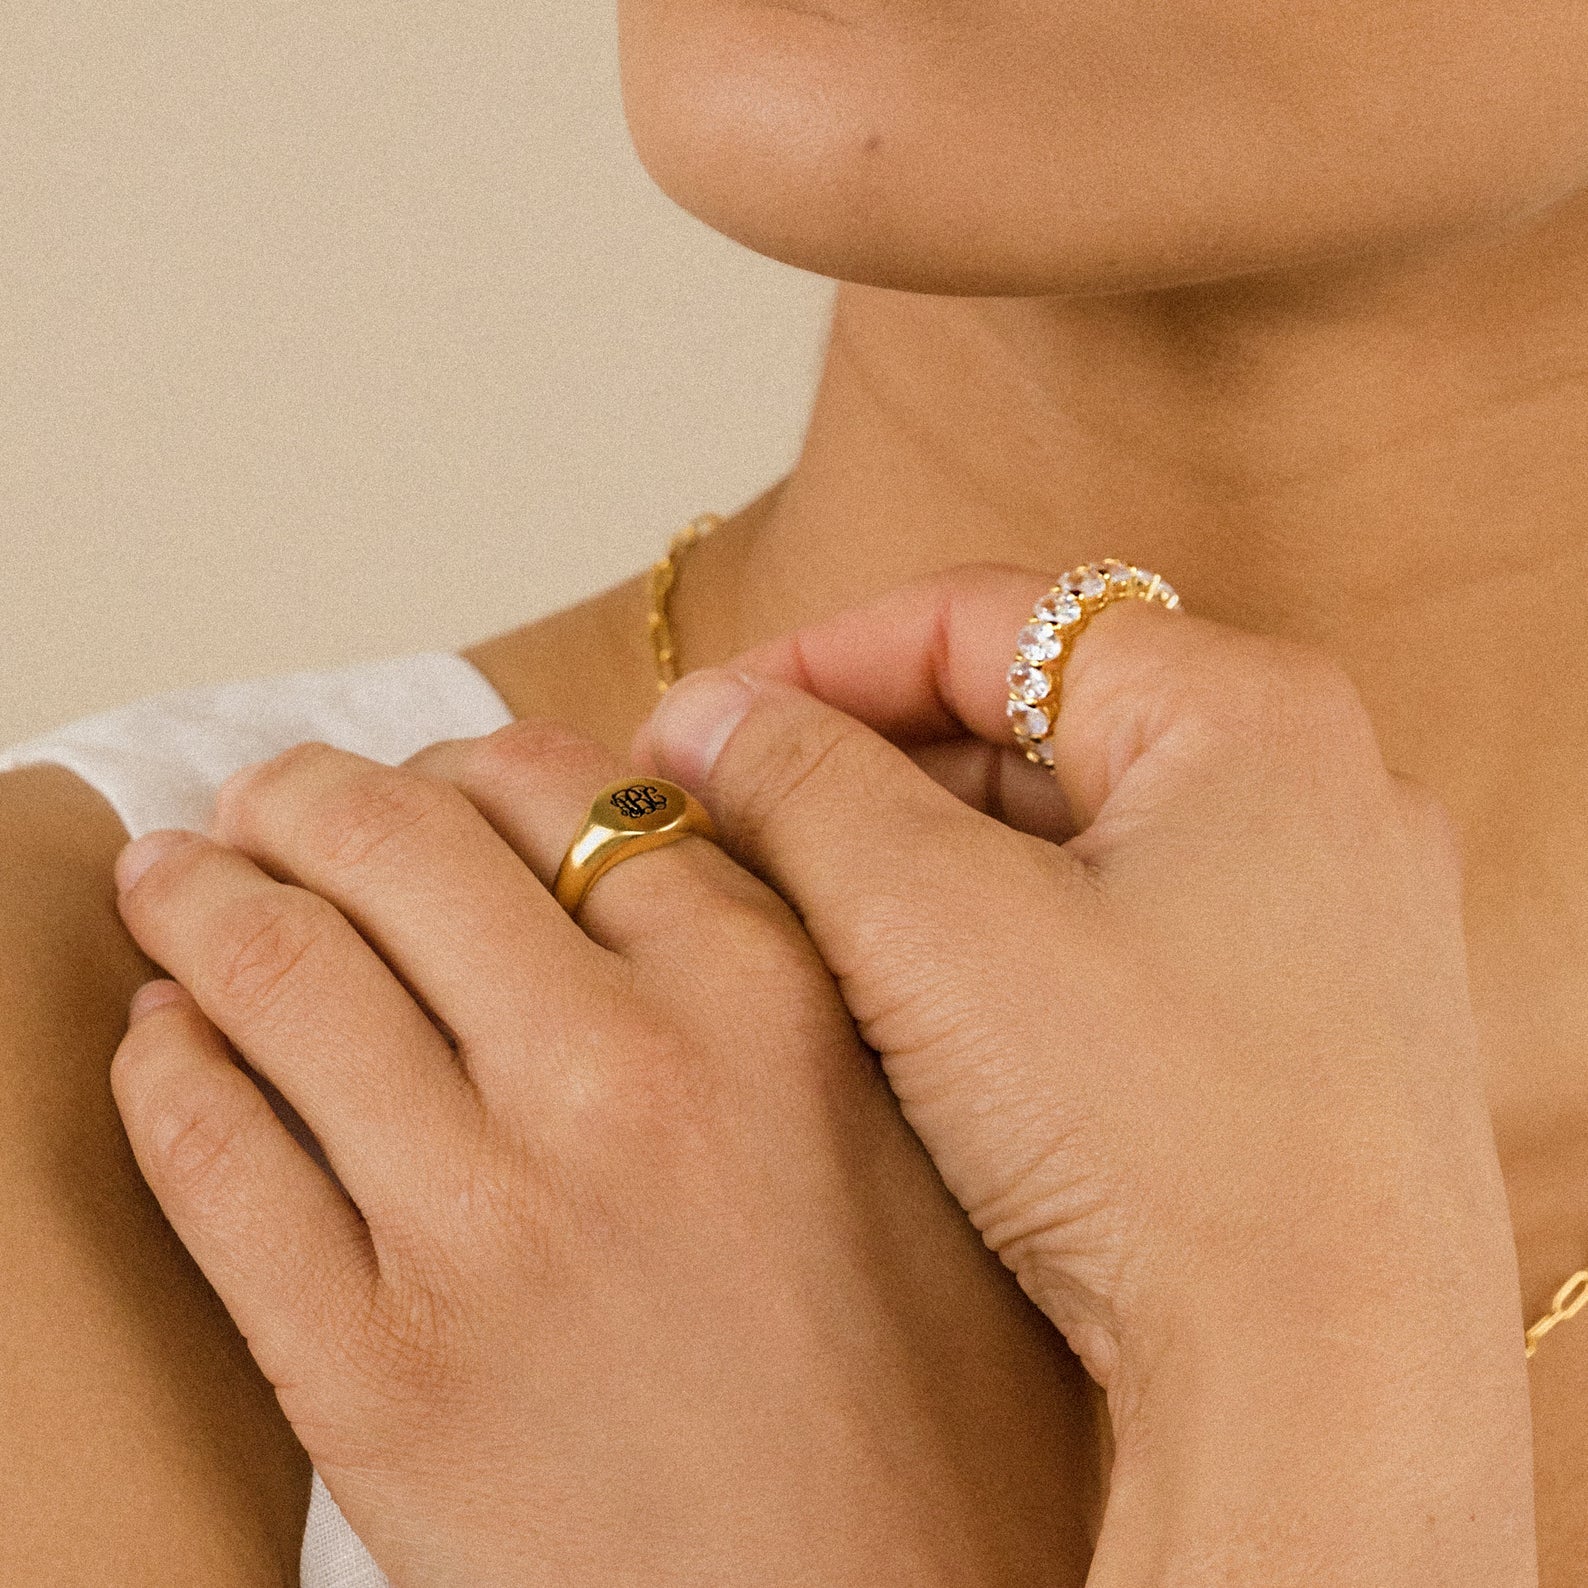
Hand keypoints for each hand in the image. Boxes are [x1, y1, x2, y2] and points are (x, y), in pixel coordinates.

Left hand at [107, 721, 1094, 1586]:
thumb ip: (801, 976)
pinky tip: (166, 1037)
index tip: (438, 772)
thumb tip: (649, 854)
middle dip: (311, 796)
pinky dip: (164, 1069)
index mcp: (770, 1009)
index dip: (479, 761)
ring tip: (178, 873)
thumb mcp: (930, 1140)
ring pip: (279, 977)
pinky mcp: (370, 1378)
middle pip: (400, 851)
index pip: (570, 792)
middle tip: (272, 793)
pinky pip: (210, 1160)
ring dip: (202, 897)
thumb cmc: (933, 1411)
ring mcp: (480, 1228)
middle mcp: (620, 1084)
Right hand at [633, 563, 1535, 1584]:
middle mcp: (1308, 791)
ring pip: (1066, 833)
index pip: (984, 619)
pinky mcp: (1299, 1020)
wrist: (1329, 1396)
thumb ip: (800, 786)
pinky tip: (908, 1001)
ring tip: (798, 922)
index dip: (813, 663)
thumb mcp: (932, 926)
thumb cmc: (1168, 1146)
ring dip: (922, 861)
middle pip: (1025, 722)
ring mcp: (1317, 913)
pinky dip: (1002, 940)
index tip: (697, 730)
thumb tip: (704, 719)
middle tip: (731, 831)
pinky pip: (1115, 927)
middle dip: (861, 770)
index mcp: (1248, 713)